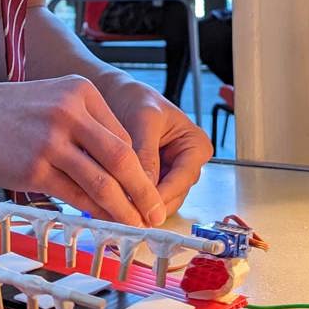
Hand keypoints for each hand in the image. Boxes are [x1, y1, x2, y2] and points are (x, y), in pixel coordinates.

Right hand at [0, 75, 166, 226]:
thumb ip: (85, 127)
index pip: (124, 136)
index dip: (140, 168)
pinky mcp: (33, 168)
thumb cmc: (5, 114)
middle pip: (122, 158)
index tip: (150, 190)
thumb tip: (117, 169)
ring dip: (124, 209)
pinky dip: (93, 213)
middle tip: (156, 213)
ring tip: (135, 225)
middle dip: (143, 191)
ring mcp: (51, 140)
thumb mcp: (52, 101)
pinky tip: (102, 223)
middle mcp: (71, 111)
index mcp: (81, 90)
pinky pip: (74, 195)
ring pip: (102, 182)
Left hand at [95, 72, 213, 216]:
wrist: (120, 95)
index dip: (160, 195)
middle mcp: (188, 164)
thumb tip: (145, 188)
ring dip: (137, 206)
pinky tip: (112, 201)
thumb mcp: (144, 120)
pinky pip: (143, 198)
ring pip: (157, 202)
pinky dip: (129, 201)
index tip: (137, 207)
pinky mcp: (153, 180)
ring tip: (113, 208)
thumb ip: (146, 153)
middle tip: (122, 213)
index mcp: (196, 146)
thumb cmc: (136, 99)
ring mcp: (171, 174)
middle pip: (172, 196)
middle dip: (147, 204)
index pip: (182, 179)